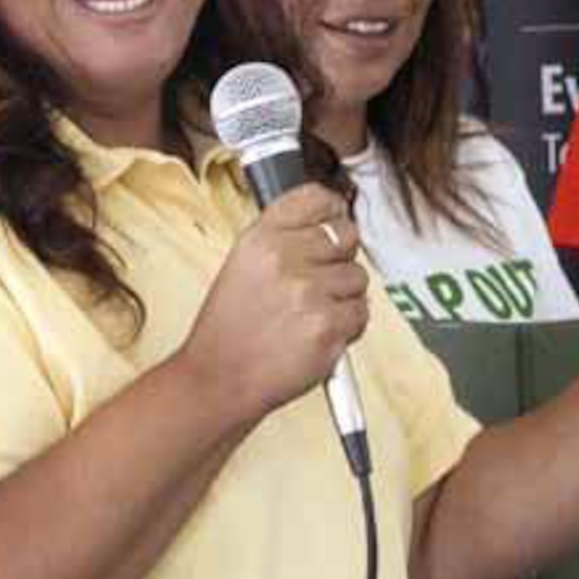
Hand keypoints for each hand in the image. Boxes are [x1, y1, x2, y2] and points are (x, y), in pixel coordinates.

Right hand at [179, 184, 367, 426]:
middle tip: (314, 285)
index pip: (316, 198)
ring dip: (342, 297)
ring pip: (358, 277)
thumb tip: (333, 218)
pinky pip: (361, 313)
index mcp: (261, 238)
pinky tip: (315, 333)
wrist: (217, 380)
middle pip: (347, 236)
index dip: (332, 210)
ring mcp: (309, 293)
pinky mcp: (328, 326)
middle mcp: (285, 259)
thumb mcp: (243, 264)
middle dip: (338, 260)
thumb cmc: (231, 327)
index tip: (334, 219)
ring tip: (308, 314)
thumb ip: (285, 237)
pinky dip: (346, 326)